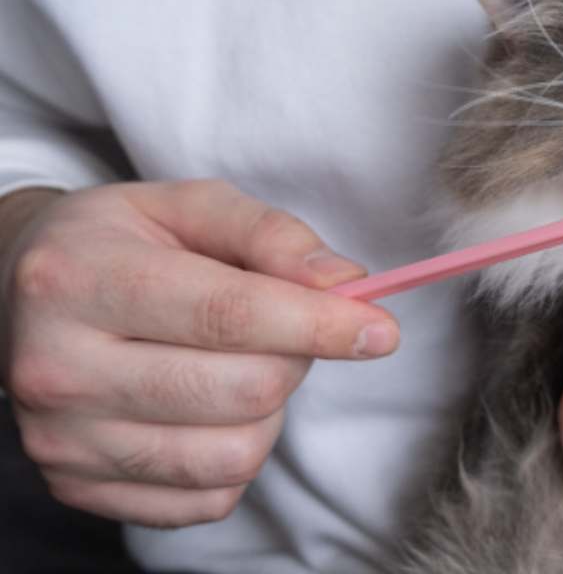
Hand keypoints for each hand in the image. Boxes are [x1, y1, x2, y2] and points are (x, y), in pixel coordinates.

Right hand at [0, 180, 398, 526]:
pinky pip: (209, 499)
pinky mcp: (78, 488)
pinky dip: (237, 457)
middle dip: (295, 358)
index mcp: (78, 279)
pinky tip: (211, 411)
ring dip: (269, 413)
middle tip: (286, 329)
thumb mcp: (188, 206)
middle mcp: (56, 367)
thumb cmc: (122, 244)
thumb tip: (346, 285)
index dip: (320, 325)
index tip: (382, 330)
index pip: (227, 315)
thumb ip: (271, 235)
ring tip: (239, 366)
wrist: (22, 294)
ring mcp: (61, 439)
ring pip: (233, 456)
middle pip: (242, 391)